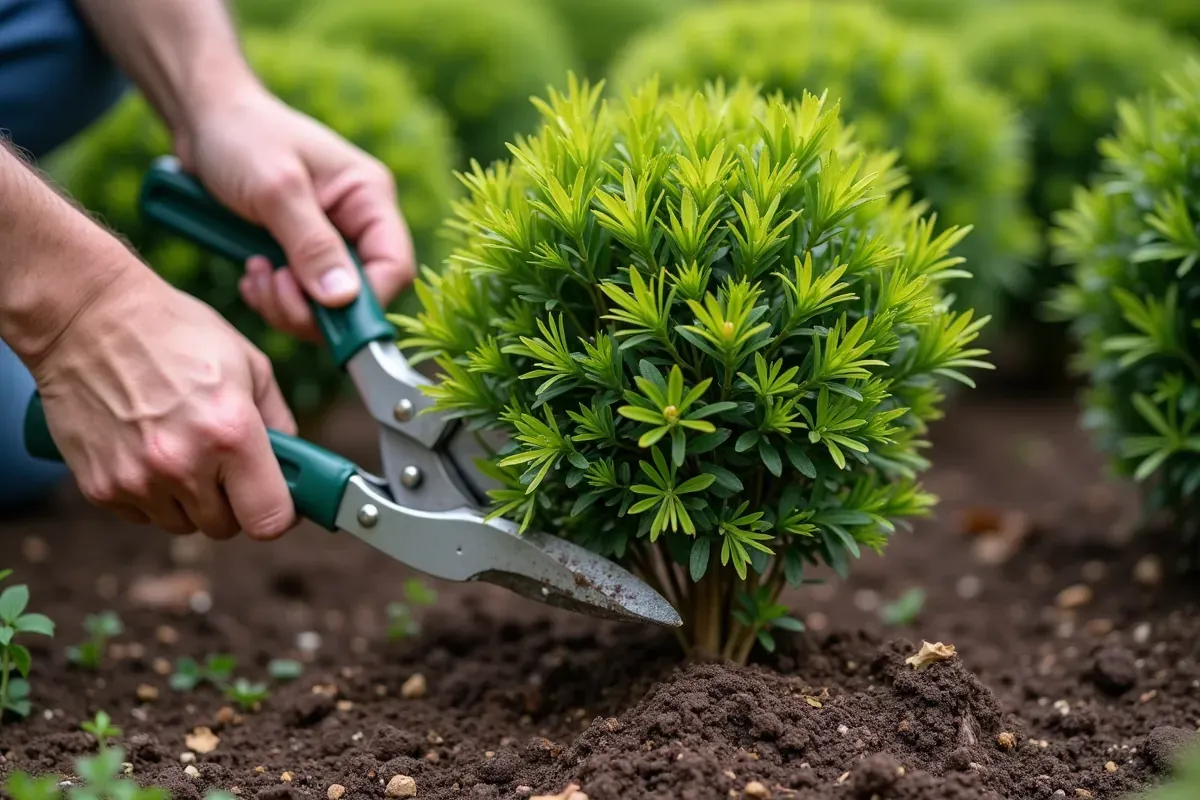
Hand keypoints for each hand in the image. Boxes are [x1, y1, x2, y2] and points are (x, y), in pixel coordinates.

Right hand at [30, 264, 298, 539]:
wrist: (85, 317)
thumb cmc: (173, 332)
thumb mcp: (248, 363)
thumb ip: (277, 419)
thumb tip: (292, 459)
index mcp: (231, 433)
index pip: (269, 519)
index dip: (280, 513)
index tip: (278, 498)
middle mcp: (184, 464)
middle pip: (225, 527)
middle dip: (232, 501)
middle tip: (223, 461)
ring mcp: (137, 480)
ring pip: (182, 524)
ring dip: (189, 499)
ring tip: (180, 446)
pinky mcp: (100, 488)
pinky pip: (141, 516)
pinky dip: (150, 494)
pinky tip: (146, 449)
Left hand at [175, 83, 413, 340]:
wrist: (202, 117)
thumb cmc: (241, 135)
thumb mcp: (277, 188)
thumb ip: (312, 244)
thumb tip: (343, 299)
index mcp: (369, 199)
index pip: (394, 267)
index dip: (364, 301)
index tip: (319, 311)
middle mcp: (357, 223)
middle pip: (361, 294)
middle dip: (315, 307)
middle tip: (272, 286)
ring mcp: (329, 240)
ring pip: (328, 304)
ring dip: (288, 304)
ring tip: (255, 273)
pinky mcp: (300, 252)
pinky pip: (301, 297)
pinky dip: (274, 298)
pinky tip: (250, 273)